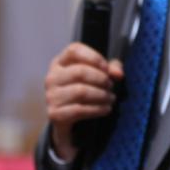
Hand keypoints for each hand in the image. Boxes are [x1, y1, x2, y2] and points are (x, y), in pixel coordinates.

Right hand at [44, 42, 123, 160]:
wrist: (70, 119)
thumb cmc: (86, 90)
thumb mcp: (98, 74)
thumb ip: (110, 68)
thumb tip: (118, 74)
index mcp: (60, 62)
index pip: (74, 50)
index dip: (94, 58)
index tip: (107, 69)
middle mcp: (52, 77)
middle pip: (80, 72)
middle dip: (101, 79)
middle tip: (111, 86)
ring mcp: (51, 96)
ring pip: (80, 92)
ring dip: (101, 95)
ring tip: (111, 98)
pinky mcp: (54, 114)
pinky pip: (78, 110)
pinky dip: (96, 109)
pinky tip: (106, 109)